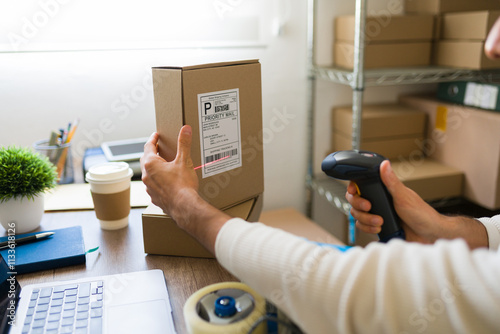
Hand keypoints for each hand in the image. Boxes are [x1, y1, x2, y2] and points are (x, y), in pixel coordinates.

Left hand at [140, 126, 230, 253]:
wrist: (184, 207)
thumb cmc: (183, 185)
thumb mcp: (184, 161)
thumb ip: (184, 143)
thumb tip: (184, 129)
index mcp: (151, 164)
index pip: (148, 147)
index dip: (152, 139)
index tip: (156, 135)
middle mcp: (147, 176)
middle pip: (146, 160)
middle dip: (151, 153)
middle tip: (158, 148)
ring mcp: (149, 188)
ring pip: (149, 174)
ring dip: (154, 168)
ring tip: (163, 165)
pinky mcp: (155, 198)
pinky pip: (153, 186)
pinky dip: (157, 181)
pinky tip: (166, 182)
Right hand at [346, 160, 443, 243]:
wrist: (427, 235)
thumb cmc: (421, 214)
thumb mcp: (404, 196)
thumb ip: (392, 182)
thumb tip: (385, 164)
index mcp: (383, 190)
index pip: (361, 185)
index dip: (354, 188)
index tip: (354, 191)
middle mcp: (378, 201)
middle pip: (355, 200)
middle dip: (359, 206)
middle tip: (369, 207)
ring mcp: (377, 213)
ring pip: (357, 214)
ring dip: (366, 219)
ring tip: (379, 221)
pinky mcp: (377, 226)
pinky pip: (363, 226)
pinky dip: (368, 228)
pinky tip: (379, 228)